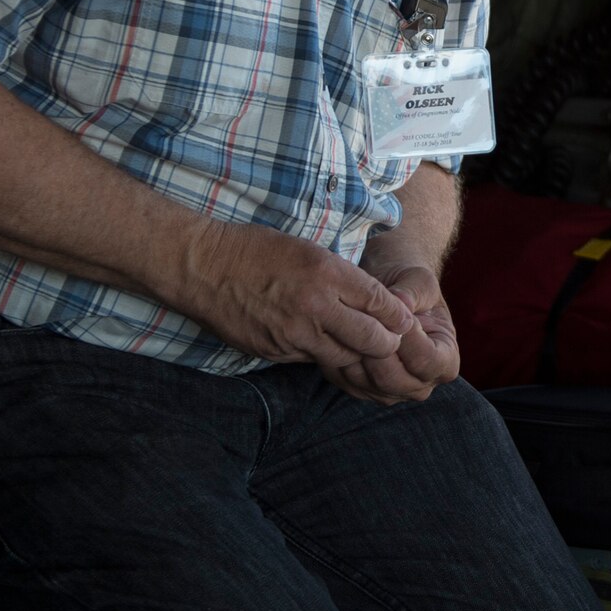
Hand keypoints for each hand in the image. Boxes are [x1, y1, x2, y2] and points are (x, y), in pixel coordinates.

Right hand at [173, 221, 414, 377]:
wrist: (204, 267)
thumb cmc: (257, 250)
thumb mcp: (308, 250)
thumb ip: (342, 277)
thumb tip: (373, 301)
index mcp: (326, 273)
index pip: (380, 302)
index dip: (399, 315)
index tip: (406, 320)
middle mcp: (315, 307)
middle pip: (371, 339)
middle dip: (388, 343)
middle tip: (392, 341)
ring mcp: (294, 334)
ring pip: (344, 357)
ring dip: (357, 354)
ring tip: (364, 348)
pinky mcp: (275, 351)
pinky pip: (312, 360)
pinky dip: (323, 355)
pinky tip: (325, 346)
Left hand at [335, 256, 460, 403]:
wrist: (390, 296)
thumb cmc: (411, 285)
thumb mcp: (419, 280)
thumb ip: (412, 292)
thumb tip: (400, 303)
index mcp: (446, 360)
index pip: (426, 361)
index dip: (407, 338)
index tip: (394, 311)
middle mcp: (422, 384)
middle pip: (393, 380)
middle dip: (374, 348)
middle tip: (363, 318)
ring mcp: (392, 392)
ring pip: (367, 384)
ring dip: (354, 353)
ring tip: (350, 322)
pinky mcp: (365, 391)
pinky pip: (347, 383)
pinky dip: (340, 360)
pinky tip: (339, 334)